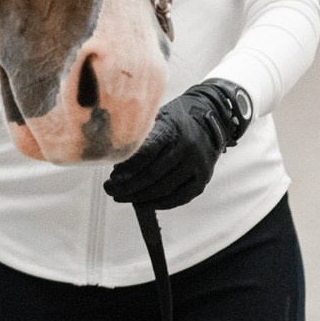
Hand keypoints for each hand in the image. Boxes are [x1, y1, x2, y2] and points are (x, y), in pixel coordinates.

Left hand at [103, 79, 251, 210]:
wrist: (209, 120)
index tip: (113, 177)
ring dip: (139, 197)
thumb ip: (140, 134)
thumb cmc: (175, 120)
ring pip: (164, 189)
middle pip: (153, 174)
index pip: (147, 152)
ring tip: (121, 197)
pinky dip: (159, 203)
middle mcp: (187, 148)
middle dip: (128, 186)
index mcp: (172, 129)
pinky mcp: (202, 179)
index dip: (128, 167)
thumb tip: (114, 154)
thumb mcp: (158, 117)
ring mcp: (197, 165)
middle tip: (110, 190)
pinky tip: (143, 203)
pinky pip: (179, 198)